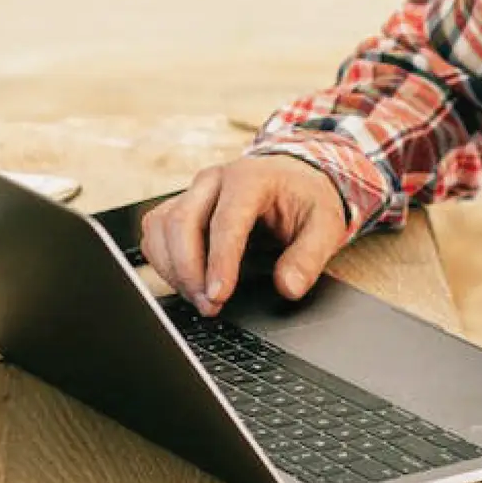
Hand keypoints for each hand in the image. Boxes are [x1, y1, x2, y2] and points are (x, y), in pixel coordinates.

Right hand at [139, 154, 348, 315]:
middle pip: (181, 221)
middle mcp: (214, 180)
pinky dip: (164, 261)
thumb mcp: (325, 225)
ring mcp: (193, 192)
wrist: (294, 177)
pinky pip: (156, 231)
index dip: (218, 262)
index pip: (225, 220)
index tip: (218, 296)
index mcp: (250, 178)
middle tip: (209, 306)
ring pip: (160, 226)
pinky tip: (188, 283)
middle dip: (188, 270)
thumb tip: (288, 287)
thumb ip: (309, 257)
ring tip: (200, 299)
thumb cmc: (305, 198)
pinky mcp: (181, 205)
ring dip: (172, 268)